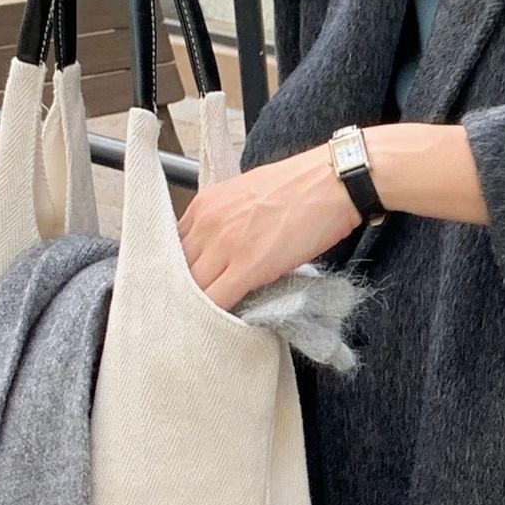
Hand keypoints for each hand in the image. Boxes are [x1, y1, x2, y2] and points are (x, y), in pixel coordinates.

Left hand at [177, 146, 361, 310]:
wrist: (332, 182)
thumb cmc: (300, 186)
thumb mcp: (247, 194)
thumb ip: (226, 218)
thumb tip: (222, 245)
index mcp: (205, 204)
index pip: (173, 245)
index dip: (181, 268)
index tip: (190, 281)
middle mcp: (207, 223)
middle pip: (177, 268)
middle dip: (184, 288)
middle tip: (195, 305)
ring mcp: (225, 245)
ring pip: (192, 288)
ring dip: (199, 305)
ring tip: (209, 318)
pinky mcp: (248, 267)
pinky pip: (217, 300)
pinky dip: (217, 315)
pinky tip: (224, 322)